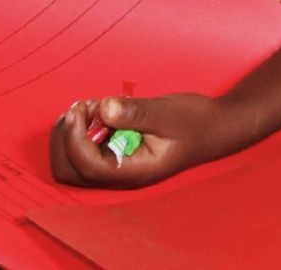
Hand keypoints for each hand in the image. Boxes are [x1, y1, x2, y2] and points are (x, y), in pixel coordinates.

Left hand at [48, 92, 240, 187]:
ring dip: (71, 134)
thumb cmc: (195, 122)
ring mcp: (117, 167)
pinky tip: (96, 110)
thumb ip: (136, 113)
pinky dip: (80, 131)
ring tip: (89, 106)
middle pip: (70, 172)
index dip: (75, 138)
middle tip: (80, 108)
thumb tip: (104, 109)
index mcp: (133, 172)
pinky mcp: (116, 155)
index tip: (80, 109)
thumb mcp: (167, 113)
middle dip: (65, 139)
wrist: (215, 127)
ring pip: (72, 163)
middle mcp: (120, 175)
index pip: (87, 166)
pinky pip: (84, 150)